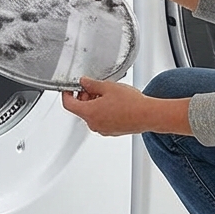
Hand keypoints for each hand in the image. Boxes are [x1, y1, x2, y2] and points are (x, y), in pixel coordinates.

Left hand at [60, 77, 189, 136]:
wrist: (148, 115)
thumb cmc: (131, 104)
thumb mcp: (108, 86)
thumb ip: (91, 84)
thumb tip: (83, 82)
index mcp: (89, 113)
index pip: (68, 104)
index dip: (67, 94)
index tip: (69, 88)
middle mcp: (93, 124)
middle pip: (80, 109)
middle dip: (83, 97)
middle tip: (92, 87)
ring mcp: (102, 129)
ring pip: (91, 115)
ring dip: (94, 103)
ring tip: (106, 93)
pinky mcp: (111, 131)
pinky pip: (101, 120)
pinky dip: (102, 111)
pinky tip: (113, 103)